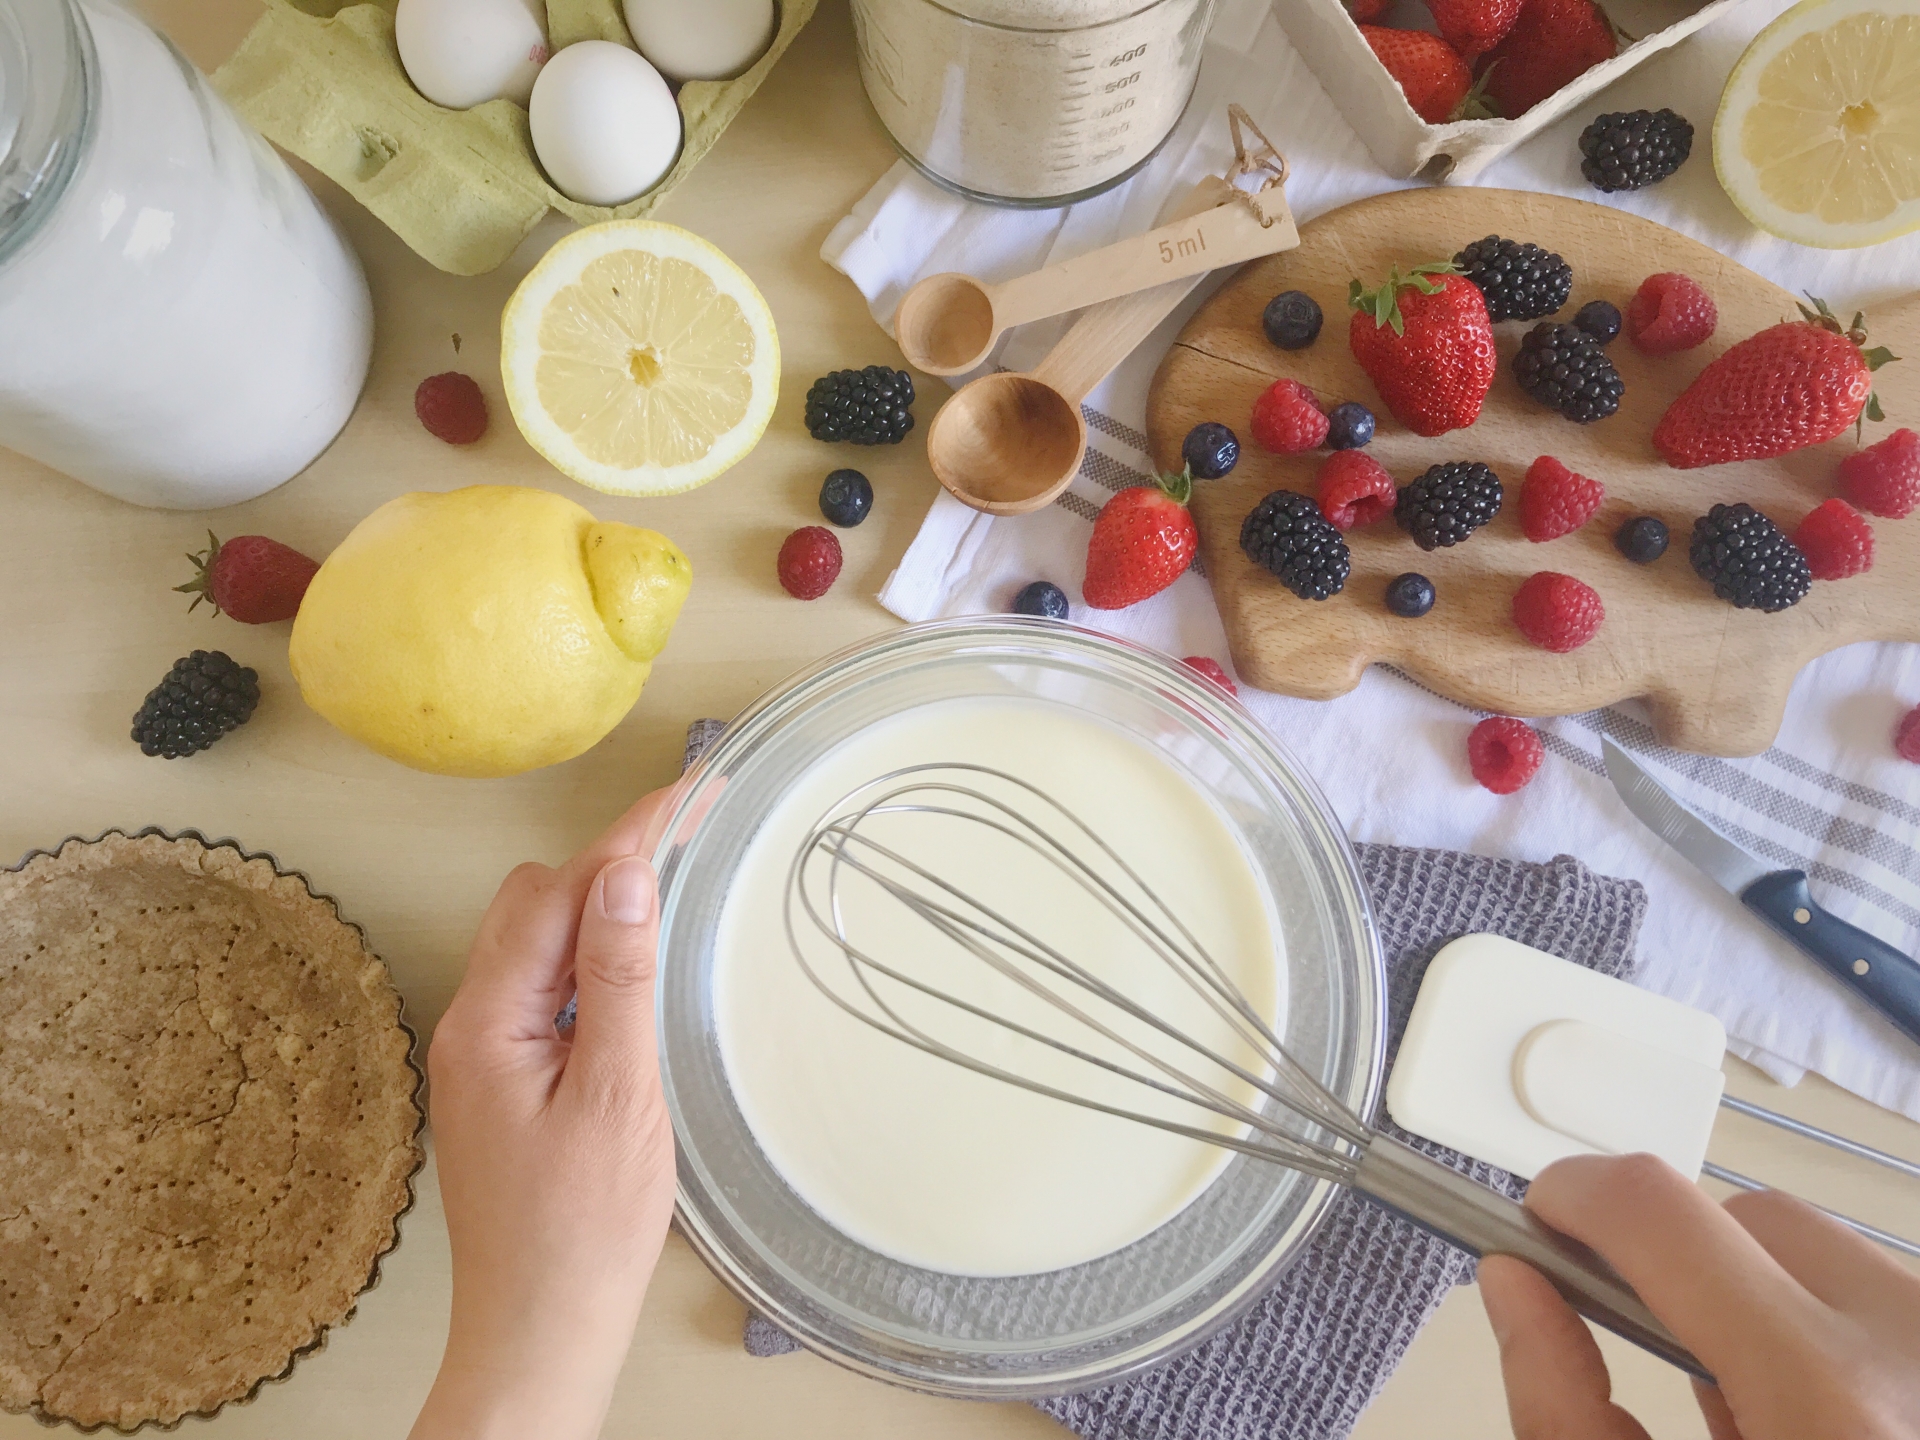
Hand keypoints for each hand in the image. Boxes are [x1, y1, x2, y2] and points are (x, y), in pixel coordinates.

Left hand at [410, 783, 689, 1439]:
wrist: (540, 1332)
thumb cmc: (582, 1233)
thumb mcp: (617, 1096)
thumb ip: (616, 980)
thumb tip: (624, 875)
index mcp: (487, 1022)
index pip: (559, 894)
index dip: (628, 837)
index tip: (688, 794)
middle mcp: (470, 1026)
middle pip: (535, 904)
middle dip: (609, 863)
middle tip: (691, 840)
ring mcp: (482, 1055)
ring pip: (537, 944)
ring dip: (598, 911)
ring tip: (672, 892)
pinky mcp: (503, 1081)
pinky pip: (542, 989)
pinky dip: (589, 961)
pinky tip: (634, 975)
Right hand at [1480, 1153, 1919, 1439]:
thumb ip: (1562, 1406)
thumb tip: (1512, 1279)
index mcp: (1824, 1395)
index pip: (1663, 1211)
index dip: (1578, 1196)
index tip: (1542, 1219)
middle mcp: (1912, 1346)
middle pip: (1749, 1218)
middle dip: (1687, 1270)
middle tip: (1667, 1360)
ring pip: (1827, 1249)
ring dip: (1770, 1301)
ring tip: (1769, 1407)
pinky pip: (1885, 1291)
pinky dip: (1840, 1332)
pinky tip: (1836, 1413)